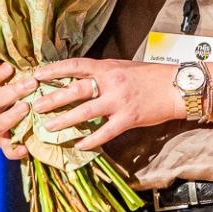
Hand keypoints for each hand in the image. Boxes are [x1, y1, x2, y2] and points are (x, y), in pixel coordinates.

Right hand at [0, 62, 34, 160]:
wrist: (21, 118)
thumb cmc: (24, 90)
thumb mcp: (21, 77)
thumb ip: (24, 68)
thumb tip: (39, 49)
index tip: (9, 67)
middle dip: (12, 92)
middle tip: (31, 84)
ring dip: (13, 116)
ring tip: (27, 108)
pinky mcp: (4, 143)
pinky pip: (8, 150)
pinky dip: (15, 150)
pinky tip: (26, 148)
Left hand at [29, 57, 180, 152]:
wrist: (177, 87)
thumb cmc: (151, 76)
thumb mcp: (124, 67)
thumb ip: (103, 73)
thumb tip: (81, 79)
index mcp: (108, 67)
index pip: (75, 66)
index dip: (54, 70)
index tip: (36, 75)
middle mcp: (111, 82)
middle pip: (75, 90)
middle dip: (53, 98)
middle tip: (35, 106)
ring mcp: (119, 101)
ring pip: (85, 111)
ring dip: (64, 120)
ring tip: (48, 127)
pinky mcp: (129, 118)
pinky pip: (105, 132)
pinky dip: (90, 140)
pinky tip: (79, 145)